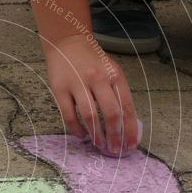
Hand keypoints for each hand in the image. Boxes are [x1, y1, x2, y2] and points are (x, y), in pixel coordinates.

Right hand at [43, 34, 138, 155]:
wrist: (67, 43)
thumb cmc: (92, 61)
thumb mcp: (111, 71)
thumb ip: (117, 93)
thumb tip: (124, 124)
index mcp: (114, 76)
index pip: (127, 107)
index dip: (130, 129)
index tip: (131, 145)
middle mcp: (98, 79)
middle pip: (111, 113)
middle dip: (114, 136)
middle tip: (114, 150)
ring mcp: (78, 84)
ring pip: (90, 116)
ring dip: (96, 134)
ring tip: (99, 145)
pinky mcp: (60, 89)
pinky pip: (69, 115)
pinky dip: (76, 129)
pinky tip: (81, 135)